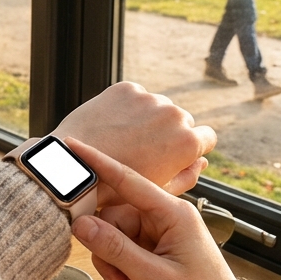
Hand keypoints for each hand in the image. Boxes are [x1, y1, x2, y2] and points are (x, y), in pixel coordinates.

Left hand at [51, 82, 216, 201]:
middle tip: (142, 149)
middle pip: (181, 120)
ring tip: (123, 138)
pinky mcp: (126, 88)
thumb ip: (187, 176)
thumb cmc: (115, 186)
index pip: (207, 137)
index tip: (174, 153)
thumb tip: (202, 161)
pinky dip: (126, 107)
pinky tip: (111, 125)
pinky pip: (134, 96)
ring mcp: (149, 98)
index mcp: (187, 142)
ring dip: (147, 118)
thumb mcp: (157, 191)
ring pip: (157, 107)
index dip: (192, 147)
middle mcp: (174, 115)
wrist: (74, 165)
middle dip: (168, 132)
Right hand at [66, 138, 245, 279]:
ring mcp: (161, 230)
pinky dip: (123, 269)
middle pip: (114, 217)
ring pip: (115, 235)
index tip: (73, 147)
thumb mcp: (154, 276)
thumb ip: (115, 249)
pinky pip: (124, 248)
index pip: (128, 180)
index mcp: (174, 213)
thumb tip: (80, 225)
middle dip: (108, 250)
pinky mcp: (156, 245)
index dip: (97, 163)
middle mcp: (166, 215)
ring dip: (115, 264)